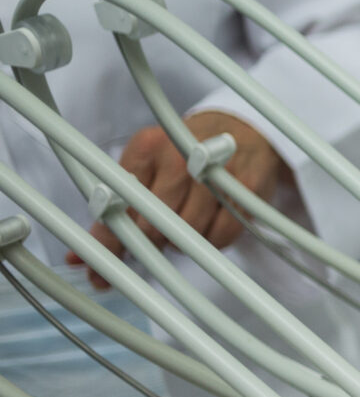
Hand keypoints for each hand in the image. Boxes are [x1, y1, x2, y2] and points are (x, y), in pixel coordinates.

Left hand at [81, 111, 293, 280]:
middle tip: (155, 238)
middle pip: (153, 224)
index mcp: (145, 149)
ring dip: (183, 241)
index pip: (118, 205)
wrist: (240, 129)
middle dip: (151, 240)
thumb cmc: (184, 156)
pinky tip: (209, 227)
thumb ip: (116, 212)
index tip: (101, 268)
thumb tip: (79, 259)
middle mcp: (178, 157)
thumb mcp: (145, 169)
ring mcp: (213, 172)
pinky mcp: (244, 188)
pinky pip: (220, 235)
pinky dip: (213, 241)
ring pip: (187, 233)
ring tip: (185, 226)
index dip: (110, 240)